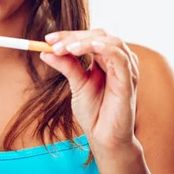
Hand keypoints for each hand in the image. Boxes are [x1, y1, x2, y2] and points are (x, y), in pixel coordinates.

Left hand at [40, 29, 139, 151]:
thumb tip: (45, 51)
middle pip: (99, 35)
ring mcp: (126, 69)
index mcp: (105, 59)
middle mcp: (117, 61)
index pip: (89, 37)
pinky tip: (90, 47)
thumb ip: (66, 66)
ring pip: (110, 41)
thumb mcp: (76, 85)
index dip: (68, 35)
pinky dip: (105, 48)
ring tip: (67, 49)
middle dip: (74, 36)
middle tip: (53, 43)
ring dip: (86, 41)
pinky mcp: (128, 80)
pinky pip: (120, 57)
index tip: (48, 38)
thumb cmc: (93, 112)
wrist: (104, 138)